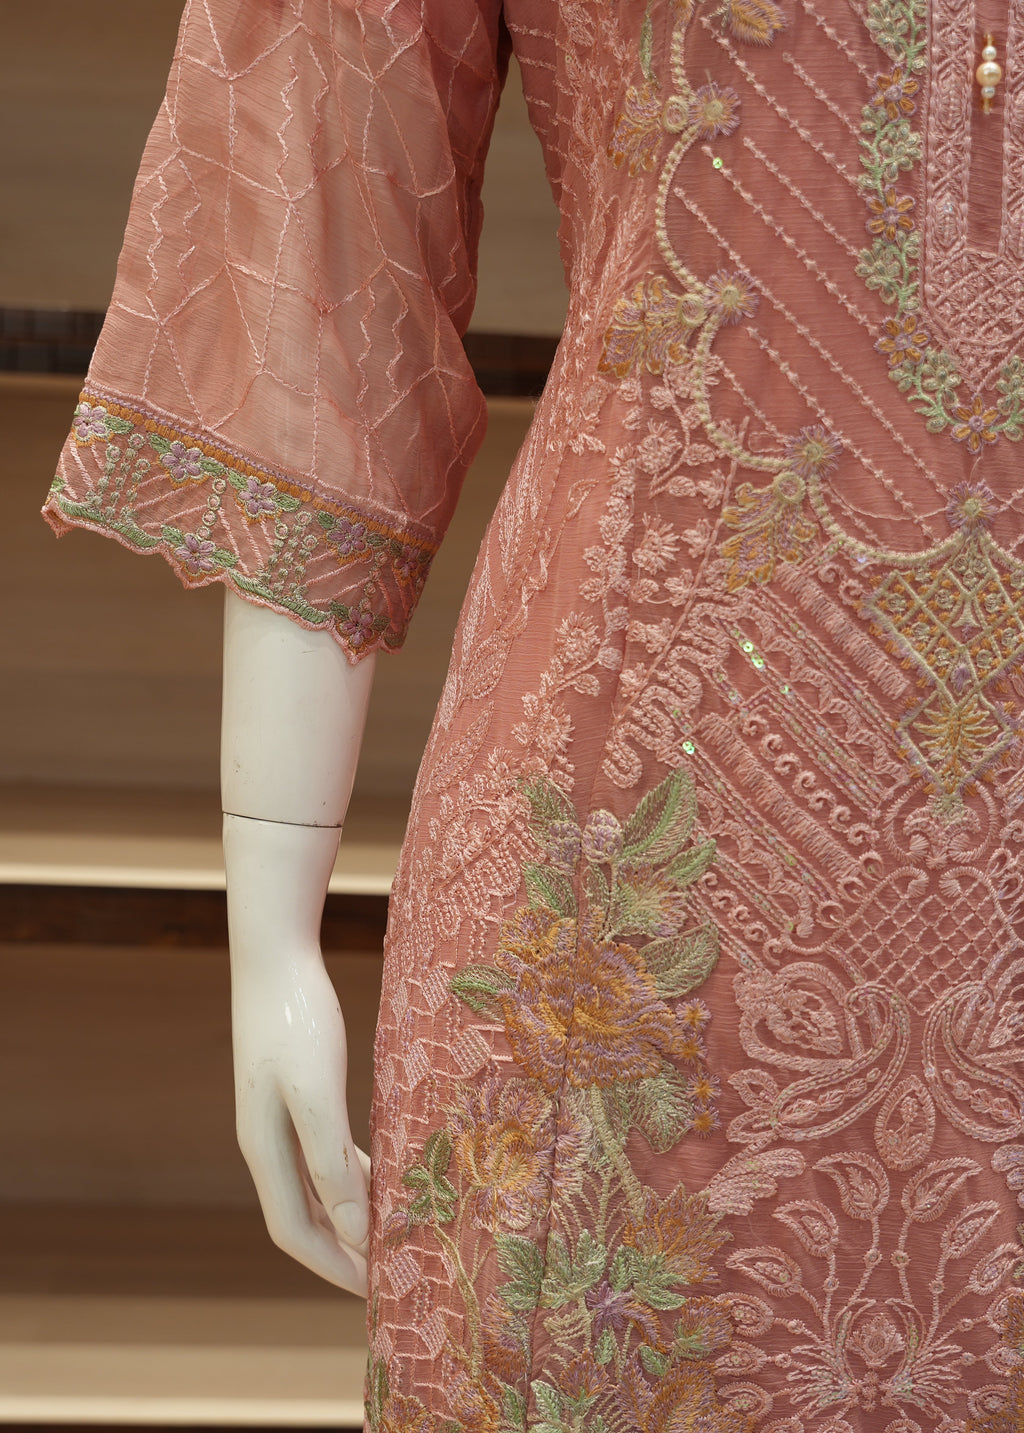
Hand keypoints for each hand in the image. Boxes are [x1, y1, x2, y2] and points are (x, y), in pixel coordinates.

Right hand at [231, 944, 370, 1293]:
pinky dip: (350, 1173)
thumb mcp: (317, 1092)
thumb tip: (351, 1229)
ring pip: (315, 1185)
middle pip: (303, 1216)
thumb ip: (330, 1161)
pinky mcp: (294, 1092)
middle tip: (391, 1271)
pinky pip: (323, 1151)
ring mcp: (277, 1118)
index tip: (375, 1292)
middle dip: (343, 1250)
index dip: (332, 1266)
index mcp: (265, 1150)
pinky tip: (381, 1170)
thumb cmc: (296, 1020)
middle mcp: (266, 1142)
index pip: (295, 1233)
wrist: (274, 957)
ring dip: (349, 1212)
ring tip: (394, 1229)